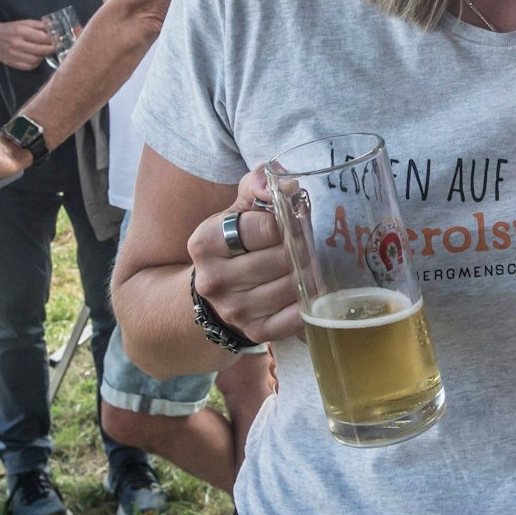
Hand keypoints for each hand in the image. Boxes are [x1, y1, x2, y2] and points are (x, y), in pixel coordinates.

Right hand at [0, 18, 57, 70]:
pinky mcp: (11, 62)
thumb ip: (39, 25)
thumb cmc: (10, 29)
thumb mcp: (24, 23)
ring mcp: (13, 55)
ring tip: (44, 52)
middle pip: (40, 50)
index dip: (53, 40)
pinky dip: (35, 63)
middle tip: (55, 48)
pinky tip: (36, 58)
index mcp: (20, 31)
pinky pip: (29, 66)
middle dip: (51, 49)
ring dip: (43, 56)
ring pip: (36, 60)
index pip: (42, 38)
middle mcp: (16, 43)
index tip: (59, 40)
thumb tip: (54, 27)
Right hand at [189, 167, 300, 344]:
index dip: (289, 222)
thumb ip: (259, 182)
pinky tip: (307, 288)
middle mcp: (214, 279)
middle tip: (308, 242)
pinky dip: (310, 301)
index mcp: (205, 242)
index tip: (294, 221)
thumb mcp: (240, 206)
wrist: (217, 287)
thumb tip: (286, 184)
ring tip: (307, 262)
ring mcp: (233, 309)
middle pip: (282, 258)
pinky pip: (297, 316)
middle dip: (303, 247)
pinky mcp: (255, 331)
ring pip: (292, 286)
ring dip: (309, 272)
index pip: (267, 227)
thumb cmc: (237, 239)